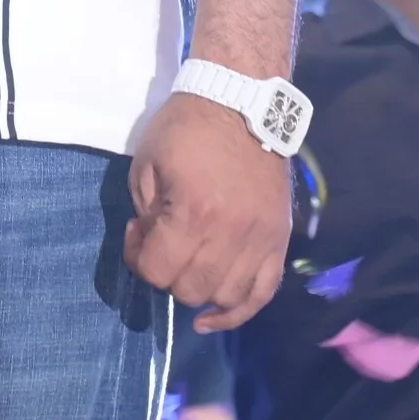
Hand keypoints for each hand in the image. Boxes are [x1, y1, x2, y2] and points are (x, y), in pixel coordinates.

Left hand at [124, 91, 293, 332]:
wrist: (242, 103)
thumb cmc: (186, 129)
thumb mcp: (147, 162)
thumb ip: (145, 212)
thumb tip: (149, 244)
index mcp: (193, 212)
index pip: (157, 270)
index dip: (138, 258)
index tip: (138, 231)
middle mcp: (231, 234)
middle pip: (190, 289)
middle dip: (167, 274)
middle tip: (163, 244)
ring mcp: (261, 239)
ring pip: (225, 296)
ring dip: (199, 289)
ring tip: (189, 264)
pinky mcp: (280, 240)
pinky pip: (263, 293)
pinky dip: (238, 311)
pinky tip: (214, 316)